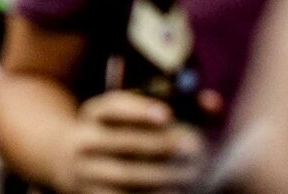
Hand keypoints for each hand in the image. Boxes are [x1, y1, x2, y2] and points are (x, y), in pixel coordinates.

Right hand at [58, 90, 206, 193]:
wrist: (73, 164)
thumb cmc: (123, 136)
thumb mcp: (136, 118)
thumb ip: (178, 108)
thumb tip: (213, 103)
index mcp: (95, 114)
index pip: (113, 107)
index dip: (138, 110)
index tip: (167, 114)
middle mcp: (85, 140)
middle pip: (122, 142)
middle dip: (159, 145)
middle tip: (193, 147)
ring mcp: (87, 170)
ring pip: (124, 174)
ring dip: (159, 175)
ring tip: (190, 176)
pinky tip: (174, 193)